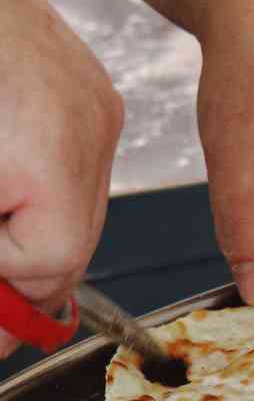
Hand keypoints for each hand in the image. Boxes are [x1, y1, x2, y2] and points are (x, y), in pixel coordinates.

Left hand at [0, 0, 122, 357]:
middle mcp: (89, 126)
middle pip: (75, 248)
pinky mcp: (92, 97)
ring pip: (81, 218)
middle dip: (24, 284)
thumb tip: (0, 304)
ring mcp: (97, 109)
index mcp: (46, 143)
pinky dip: (43, 204)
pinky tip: (13, 202)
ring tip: (3, 255)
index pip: (52, 259)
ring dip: (34, 247)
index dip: (9, 295)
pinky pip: (79, 177)